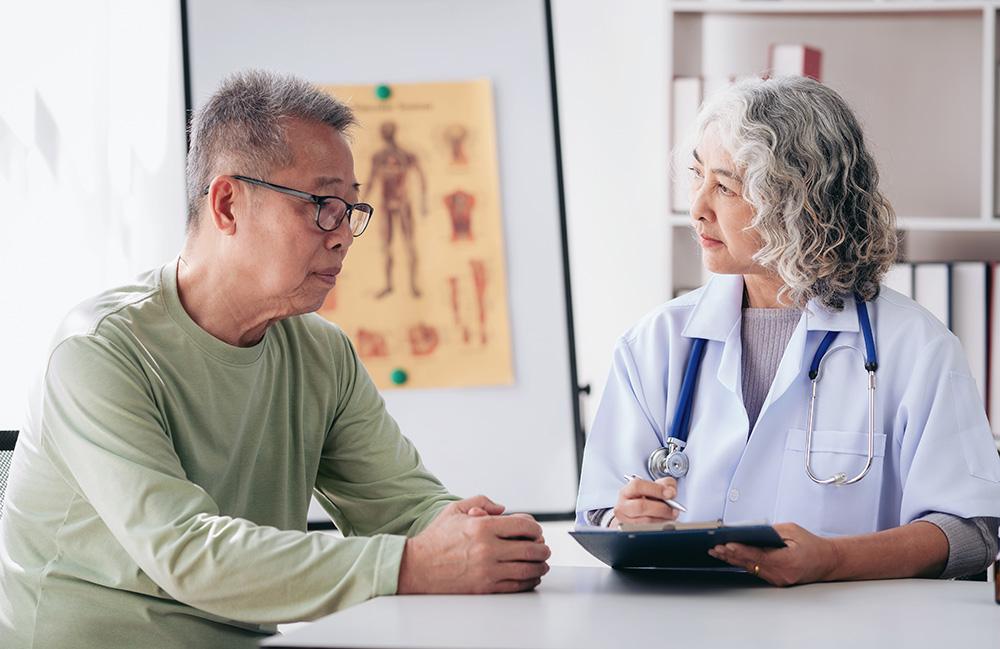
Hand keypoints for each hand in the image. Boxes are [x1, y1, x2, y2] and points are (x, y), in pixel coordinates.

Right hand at [397, 495, 550, 594]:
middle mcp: (487, 549)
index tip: (536, 531)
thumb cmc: (435, 539)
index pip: (523, 526)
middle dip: (542, 548)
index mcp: (482, 527)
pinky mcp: (485, 587)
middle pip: (530, 549)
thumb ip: (481, 503)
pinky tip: (531, 577)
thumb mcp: (455, 510)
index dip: (535, 528)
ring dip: (540, 566)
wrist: (416, 567)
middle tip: (544, 548)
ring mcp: (487, 570)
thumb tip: (503, 508)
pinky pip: (516, 586)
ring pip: (527, 569)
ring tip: (542, 563)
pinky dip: (529, 581)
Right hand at [612, 476, 680, 525]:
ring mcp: (626, 520)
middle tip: (674, 509)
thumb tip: (671, 491)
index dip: (655, 489)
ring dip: (663, 519)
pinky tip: (666, 522)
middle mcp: (623, 506)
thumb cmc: (646, 499)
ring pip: (646, 521)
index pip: (637, 486)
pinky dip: (660, 526)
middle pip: (641, 506)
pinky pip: (648, 530)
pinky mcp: (632, 531)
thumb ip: (665, 483)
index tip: (670, 493)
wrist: (635, 513)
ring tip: (672, 515)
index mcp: (627, 491)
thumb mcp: (655, 487)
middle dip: (661, 508)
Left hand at [707, 522, 838, 585]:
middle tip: (715, 547)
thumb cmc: (811, 544)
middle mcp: (781, 574)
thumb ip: (770, 531)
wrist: (826, 561)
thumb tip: (748, 530)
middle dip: (731, 554)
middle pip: (750, 563)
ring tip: (717, 551)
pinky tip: (730, 556)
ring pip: (750, 567)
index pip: (758, 555)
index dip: (741, 550)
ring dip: (733, 559)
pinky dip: (742, 562)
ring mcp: (778, 579)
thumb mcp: (791, 531)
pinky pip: (755, 570)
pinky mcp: (775, 580)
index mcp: (787, 561)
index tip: (726, 544)